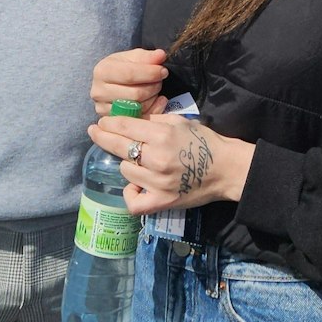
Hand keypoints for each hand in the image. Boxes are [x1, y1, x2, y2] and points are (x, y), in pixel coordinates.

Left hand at [88, 113, 253, 215]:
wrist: (226, 169)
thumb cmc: (205, 142)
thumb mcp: (180, 121)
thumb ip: (154, 120)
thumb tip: (131, 120)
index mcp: (162, 135)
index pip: (125, 126)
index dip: (109, 123)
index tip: (100, 122)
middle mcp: (157, 158)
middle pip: (119, 146)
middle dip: (103, 136)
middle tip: (95, 132)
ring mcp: (158, 182)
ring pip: (125, 170)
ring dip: (127, 163)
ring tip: (137, 161)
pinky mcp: (161, 201)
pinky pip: (134, 202)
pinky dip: (131, 193)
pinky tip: (135, 186)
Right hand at [91, 48, 169, 117]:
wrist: (113, 83)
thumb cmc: (124, 68)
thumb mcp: (134, 57)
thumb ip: (148, 56)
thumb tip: (161, 55)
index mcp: (101, 71)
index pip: (129, 74)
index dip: (150, 73)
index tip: (163, 71)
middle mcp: (99, 92)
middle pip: (135, 94)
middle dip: (153, 86)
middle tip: (159, 81)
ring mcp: (104, 110)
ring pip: (138, 108)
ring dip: (153, 98)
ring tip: (154, 89)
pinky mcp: (114, 122)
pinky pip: (140, 119)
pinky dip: (153, 110)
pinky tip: (157, 101)